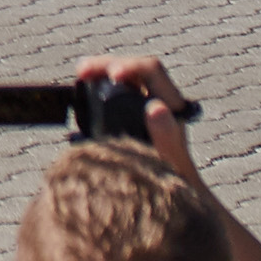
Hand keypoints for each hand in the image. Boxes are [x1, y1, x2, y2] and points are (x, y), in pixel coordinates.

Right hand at [81, 51, 199, 182]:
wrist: (180, 196)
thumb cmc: (177, 181)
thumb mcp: (172, 162)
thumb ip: (167, 138)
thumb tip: (156, 108)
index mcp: (173, 104)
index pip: (151, 70)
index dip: (130, 66)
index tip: (112, 75)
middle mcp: (160, 99)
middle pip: (133, 69)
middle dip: (107, 65)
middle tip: (83, 71)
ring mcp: (146, 106)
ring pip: (123, 78)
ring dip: (100, 73)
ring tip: (80, 75)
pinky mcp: (133, 115)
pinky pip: (115, 91)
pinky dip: (98, 87)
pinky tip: (84, 88)